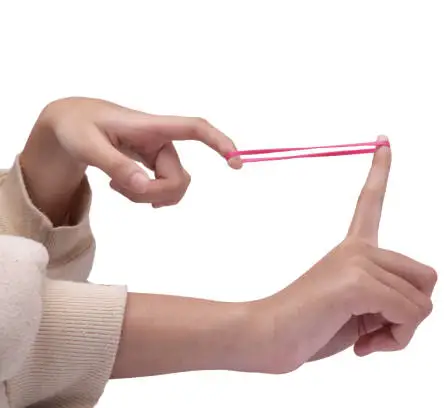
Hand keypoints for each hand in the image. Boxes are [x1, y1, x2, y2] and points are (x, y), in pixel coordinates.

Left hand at [22, 97, 240, 214]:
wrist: (71, 124)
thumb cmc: (77, 127)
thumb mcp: (88, 145)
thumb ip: (116, 164)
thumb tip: (143, 186)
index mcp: (152, 126)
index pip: (195, 129)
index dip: (219, 143)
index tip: (235, 162)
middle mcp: (163, 141)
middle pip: (178, 178)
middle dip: (153, 194)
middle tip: (118, 189)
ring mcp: (159, 154)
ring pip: (172, 188)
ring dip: (146, 196)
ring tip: (117, 184)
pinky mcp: (154, 164)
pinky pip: (162, 189)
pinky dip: (145, 196)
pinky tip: (126, 187)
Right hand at [250, 136, 436, 373]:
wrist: (266, 338)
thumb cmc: (309, 329)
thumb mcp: (358, 311)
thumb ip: (386, 299)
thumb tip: (420, 306)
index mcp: (353, 248)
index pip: (369, 202)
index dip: (379, 171)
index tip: (384, 140)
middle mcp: (358, 248)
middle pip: (427, 279)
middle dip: (411, 315)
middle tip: (377, 331)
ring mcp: (358, 260)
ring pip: (422, 303)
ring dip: (402, 333)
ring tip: (366, 339)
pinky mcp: (358, 281)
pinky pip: (409, 314)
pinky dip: (396, 340)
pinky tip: (362, 347)